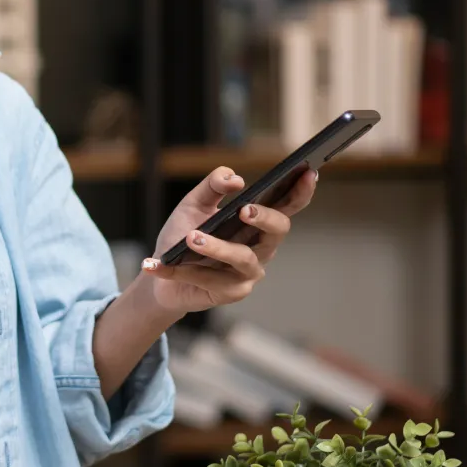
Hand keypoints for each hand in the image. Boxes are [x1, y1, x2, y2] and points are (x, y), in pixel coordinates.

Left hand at [140, 165, 317, 314]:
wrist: (161, 273)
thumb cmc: (183, 235)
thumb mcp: (193, 204)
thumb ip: (212, 186)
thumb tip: (234, 178)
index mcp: (257, 224)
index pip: (287, 206)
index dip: (301, 192)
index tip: (308, 173)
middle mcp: (260, 248)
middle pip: (277, 232)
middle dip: (265, 218)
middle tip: (245, 209)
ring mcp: (248, 272)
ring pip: (242, 258)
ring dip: (216, 248)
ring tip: (191, 238)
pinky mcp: (231, 292)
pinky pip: (209, 279)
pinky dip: (182, 271)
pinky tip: (158, 265)